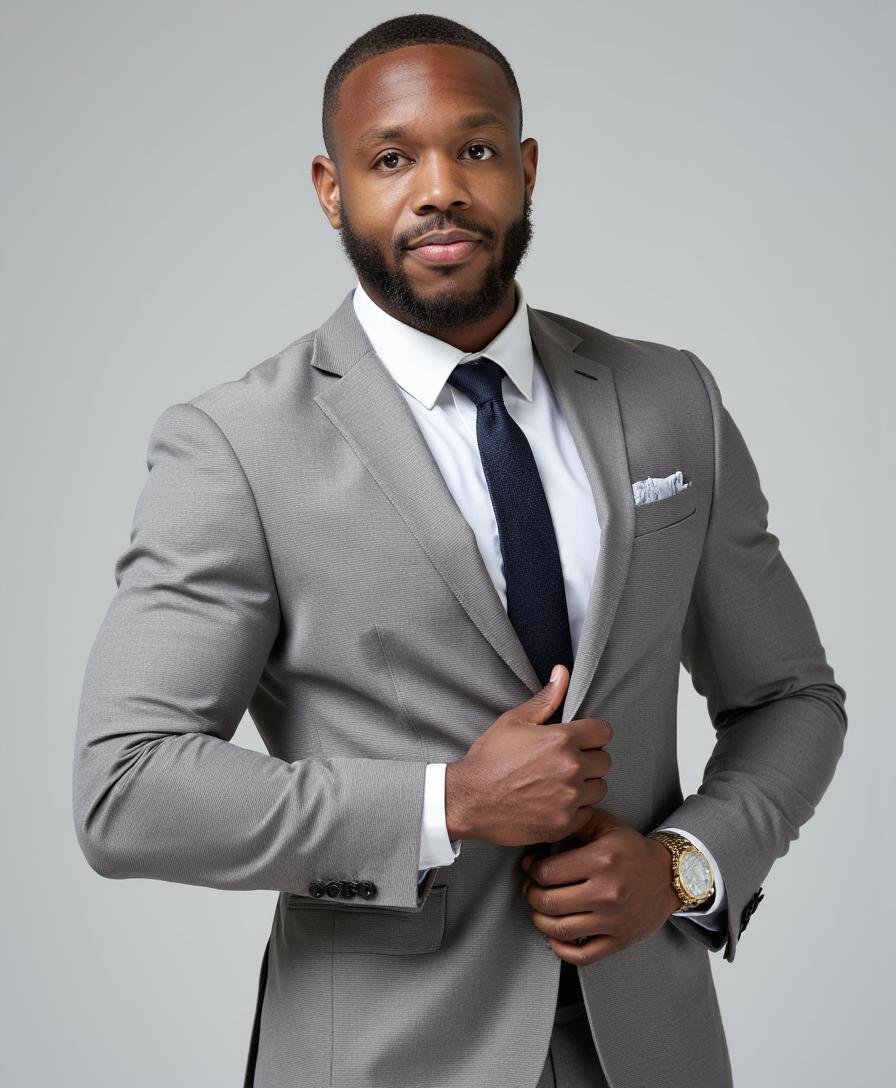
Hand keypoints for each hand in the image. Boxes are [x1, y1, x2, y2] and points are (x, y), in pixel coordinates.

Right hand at [445, 665, 612, 844]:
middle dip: (589, 760)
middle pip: (605, 762)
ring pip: (599, 788)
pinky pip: (588, 812)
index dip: (592, 735)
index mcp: (562, 739)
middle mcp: (571, 768)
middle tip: (566, 763)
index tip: (580, 741)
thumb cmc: (489, 759)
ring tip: (560, 783)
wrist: (469, 799)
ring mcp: (570, 798)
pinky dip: (576, 809)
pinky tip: (555, 802)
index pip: (604, 732)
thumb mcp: (514, 721)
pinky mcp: (565, 823)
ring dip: (586, 786)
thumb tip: (563, 673)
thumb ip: (545, 698)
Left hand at [520, 808, 681, 964]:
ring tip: (540, 911)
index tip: (532, 869)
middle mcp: (607, 893)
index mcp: (601, 861)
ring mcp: (613, 920)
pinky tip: (556, 938)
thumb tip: (541, 842)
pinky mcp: (620, 940)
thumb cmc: (635, 851)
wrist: (670, 876)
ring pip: (560, 929)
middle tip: (532, 889)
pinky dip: (562, 950)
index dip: (532, 871)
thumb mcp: (606, 825)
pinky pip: (583, 956)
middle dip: (532, 895)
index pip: (547, 873)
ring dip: (540, 921)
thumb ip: (574, 825)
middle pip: (548, 902)